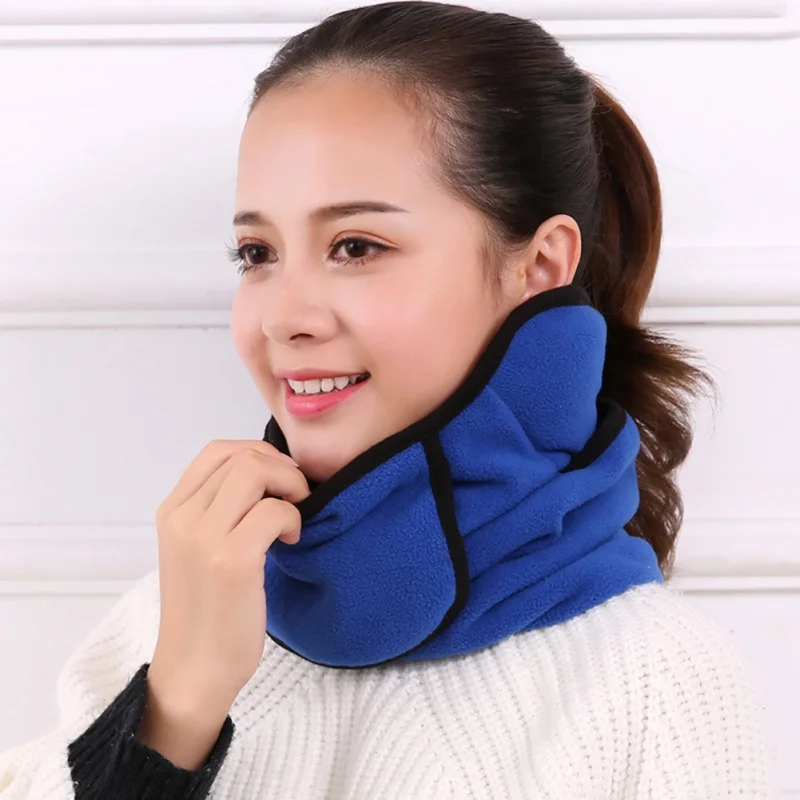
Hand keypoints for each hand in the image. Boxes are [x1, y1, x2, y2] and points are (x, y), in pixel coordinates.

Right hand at [148, 440, 308, 717]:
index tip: (279, 480)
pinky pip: (275, 510)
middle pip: (242, 455)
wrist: (194, 671)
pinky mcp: (231, 560)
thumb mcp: (197, 549)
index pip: (217, 450)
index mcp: (172, 511)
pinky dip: (293, 519)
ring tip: (292, 519)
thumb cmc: (207, 610)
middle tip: (295, 498)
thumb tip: (268, 471)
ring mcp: (203, 537)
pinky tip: (290, 542)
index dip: (259, 453)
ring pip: (255, 471)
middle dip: (281, 468)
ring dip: (289, 487)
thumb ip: (218, 509)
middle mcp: (181, 517)